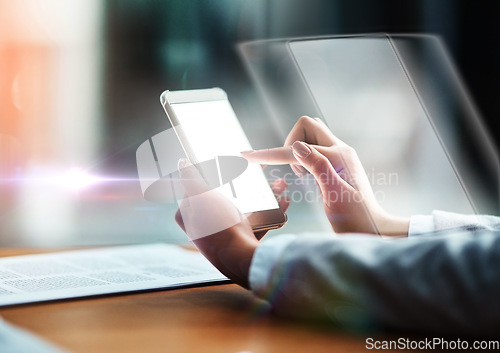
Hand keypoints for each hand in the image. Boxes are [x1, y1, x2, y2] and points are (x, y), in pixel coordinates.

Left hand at [174, 159, 288, 287]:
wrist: (241, 258)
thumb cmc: (217, 226)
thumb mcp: (200, 194)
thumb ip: (190, 177)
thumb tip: (182, 162)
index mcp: (189, 217)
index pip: (194, 190)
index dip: (209, 176)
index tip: (223, 168)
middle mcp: (203, 228)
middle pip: (222, 198)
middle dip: (243, 184)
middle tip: (256, 175)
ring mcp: (223, 237)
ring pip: (243, 209)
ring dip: (261, 196)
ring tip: (276, 186)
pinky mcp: (241, 243)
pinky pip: (256, 223)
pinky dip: (268, 213)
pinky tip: (281, 203)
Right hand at [243, 116, 408, 235]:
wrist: (375, 229)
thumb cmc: (357, 219)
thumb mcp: (335, 196)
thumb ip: (318, 168)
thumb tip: (297, 146)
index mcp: (338, 156)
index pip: (296, 149)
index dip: (271, 154)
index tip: (246, 156)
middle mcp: (340, 150)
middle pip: (306, 126)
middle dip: (290, 143)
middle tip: (296, 172)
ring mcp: (339, 155)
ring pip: (309, 135)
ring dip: (297, 149)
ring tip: (303, 176)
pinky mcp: (336, 164)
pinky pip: (313, 148)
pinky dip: (302, 158)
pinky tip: (306, 176)